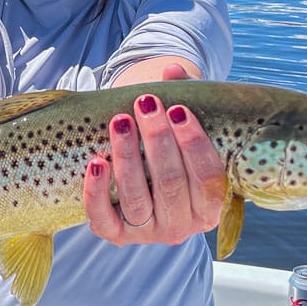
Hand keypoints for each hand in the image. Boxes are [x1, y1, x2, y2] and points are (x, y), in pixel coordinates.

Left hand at [83, 70, 227, 247]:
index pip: (208, 178)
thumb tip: (172, 70)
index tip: (178, 110)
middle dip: (158, 140)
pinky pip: (103, 219)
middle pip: (171, 184)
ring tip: (120, 122)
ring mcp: (148, 233)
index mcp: (210, 206)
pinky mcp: (116, 235)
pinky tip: (96, 162)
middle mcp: (182, 226)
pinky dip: (96, 191)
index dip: (194, 144)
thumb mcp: (184, 127)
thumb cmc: (171, 148)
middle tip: (146, 104)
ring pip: (136, 198)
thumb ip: (186, 97)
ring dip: (127, 156)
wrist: (144, 177)